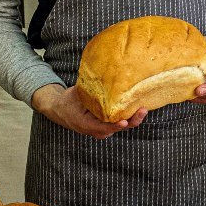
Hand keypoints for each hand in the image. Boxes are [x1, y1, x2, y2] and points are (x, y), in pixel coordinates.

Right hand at [32, 84, 146, 138]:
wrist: (61, 110)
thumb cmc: (68, 102)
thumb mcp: (75, 95)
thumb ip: (89, 91)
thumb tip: (102, 76)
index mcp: (86, 124)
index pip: (102, 127)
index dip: (114, 126)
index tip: (123, 122)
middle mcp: (97, 130)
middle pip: (117, 128)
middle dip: (131, 121)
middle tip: (142, 111)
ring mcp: (104, 129)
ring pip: (121, 126)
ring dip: (133, 118)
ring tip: (144, 108)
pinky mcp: (108, 124)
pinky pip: (121, 121)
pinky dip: (130, 115)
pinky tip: (140, 106)